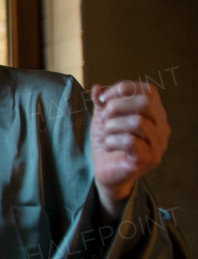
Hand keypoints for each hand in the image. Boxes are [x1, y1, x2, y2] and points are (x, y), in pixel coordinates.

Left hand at [91, 80, 169, 217]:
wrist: (105, 170)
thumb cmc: (109, 140)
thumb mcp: (103, 116)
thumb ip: (102, 101)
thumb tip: (98, 88)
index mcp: (155, 113)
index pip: (148, 90)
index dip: (122, 89)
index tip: (103, 99)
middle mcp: (162, 127)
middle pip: (145, 103)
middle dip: (116, 106)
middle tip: (103, 118)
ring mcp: (158, 145)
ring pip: (137, 122)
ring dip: (112, 126)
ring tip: (106, 134)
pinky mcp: (149, 160)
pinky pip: (131, 142)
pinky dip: (112, 140)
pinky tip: (108, 145)